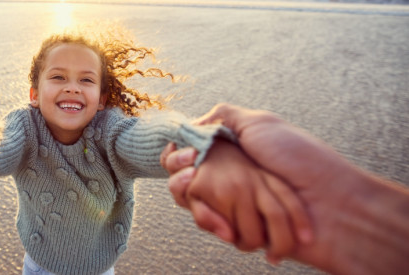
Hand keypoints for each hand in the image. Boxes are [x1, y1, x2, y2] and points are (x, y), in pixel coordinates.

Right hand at [164, 103, 408, 273]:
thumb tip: (193, 123)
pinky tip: (216, 221)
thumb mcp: (262, 123)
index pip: (195, 153)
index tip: (180, 154)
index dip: (179, 155)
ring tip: (197, 193)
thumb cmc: (301, 159)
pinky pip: (212, 227)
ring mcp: (237, 205)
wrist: (334, 204)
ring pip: (194, 204)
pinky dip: (208, 222)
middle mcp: (235, 178)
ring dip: (193, 201)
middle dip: (180, 178)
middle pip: (188, 179)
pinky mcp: (243, 231)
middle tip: (188, 176)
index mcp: (238, 153)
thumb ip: (226, 116)